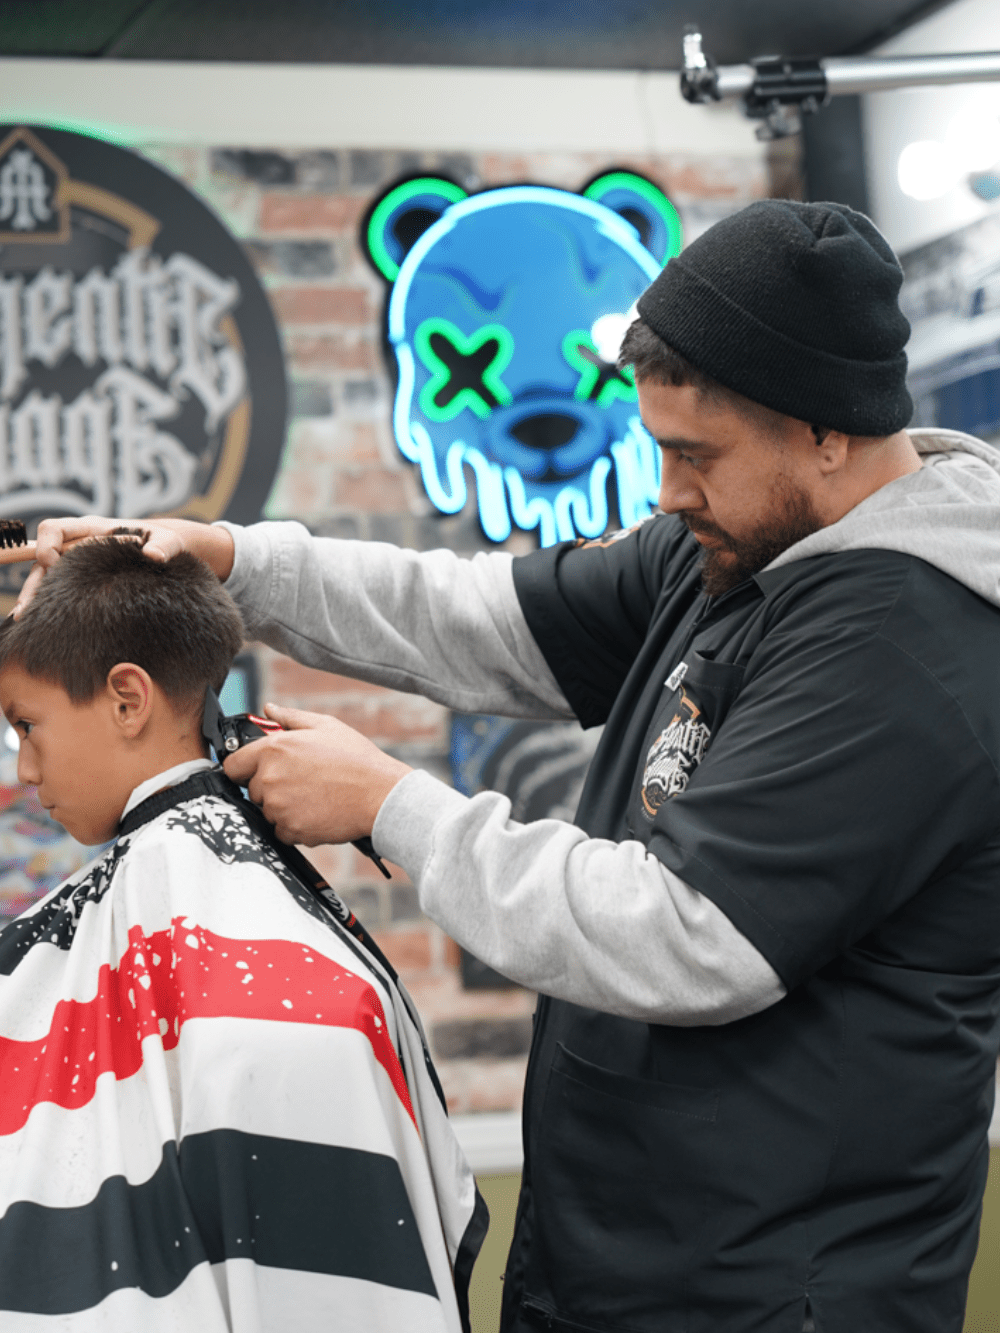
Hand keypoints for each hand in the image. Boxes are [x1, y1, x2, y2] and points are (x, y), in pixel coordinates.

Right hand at [13, 516, 235, 617]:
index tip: (54, 562)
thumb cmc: (165, 542)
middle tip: (26, 609)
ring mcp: (76, 565)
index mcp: (92, 529)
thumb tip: (155, 556)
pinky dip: (49, 606)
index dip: (48, 544)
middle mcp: (77, 545)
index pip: (54, 528)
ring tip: (25, 620)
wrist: (166, 554)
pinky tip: (42, 625)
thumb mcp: (169, 542)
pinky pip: (58, 592)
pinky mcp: (81, 582)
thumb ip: (163, 546)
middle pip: (42, 559)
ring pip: (45, 578)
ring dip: (34, 598)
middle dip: (33, 583)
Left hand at [222, 704, 411, 845]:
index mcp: (273, 749)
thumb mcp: (325, 726)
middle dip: (271, 787)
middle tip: (301, 781)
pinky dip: (295, 825)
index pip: (233, 765)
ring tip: (314, 796)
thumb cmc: (356, 759)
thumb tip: (269, 709)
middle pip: (253, 789)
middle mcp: (270, 778)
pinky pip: (281, 831)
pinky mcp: (291, 830)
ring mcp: (278, 807)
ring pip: (268, 811)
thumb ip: (290, 718)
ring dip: (283, 807)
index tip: (255, 771)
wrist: (379, 794)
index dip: (244, 768)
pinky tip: (317, 812)